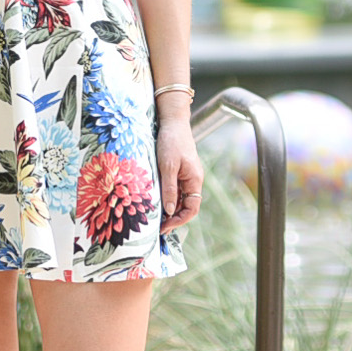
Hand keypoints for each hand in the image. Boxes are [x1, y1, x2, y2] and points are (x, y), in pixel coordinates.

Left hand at [157, 118, 202, 232]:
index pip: (191, 208)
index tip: (164, 228)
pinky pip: (176, 190)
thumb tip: (170, 211)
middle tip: (159, 229)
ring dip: (170, 210)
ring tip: (156, 220)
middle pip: (187, 206)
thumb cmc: (171, 142)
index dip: (179, 220)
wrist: (173, 121)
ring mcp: (187, 176)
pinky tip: (157, 203)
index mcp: (194, 180)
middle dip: (174, 219)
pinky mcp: (179, 171)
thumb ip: (169, 189)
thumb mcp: (167, 166)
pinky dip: (168, 199)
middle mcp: (193, 180)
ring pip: (181, 199)